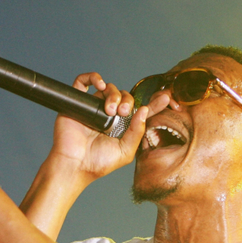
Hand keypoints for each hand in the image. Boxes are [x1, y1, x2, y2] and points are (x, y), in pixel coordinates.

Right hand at [44, 72, 168, 183]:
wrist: (75, 164)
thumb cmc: (98, 163)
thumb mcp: (126, 151)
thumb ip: (137, 132)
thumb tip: (144, 110)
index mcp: (123, 126)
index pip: (141, 110)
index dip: (154, 103)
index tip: (166, 98)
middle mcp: (110, 115)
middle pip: (125, 96)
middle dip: (127, 101)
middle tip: (123, 112)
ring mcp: (94, 107)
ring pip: (109, 88)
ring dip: (114, 95)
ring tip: (110, 110)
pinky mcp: (78, 102)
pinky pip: (84, 81)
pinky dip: (93, 77)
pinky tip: (100, 85)